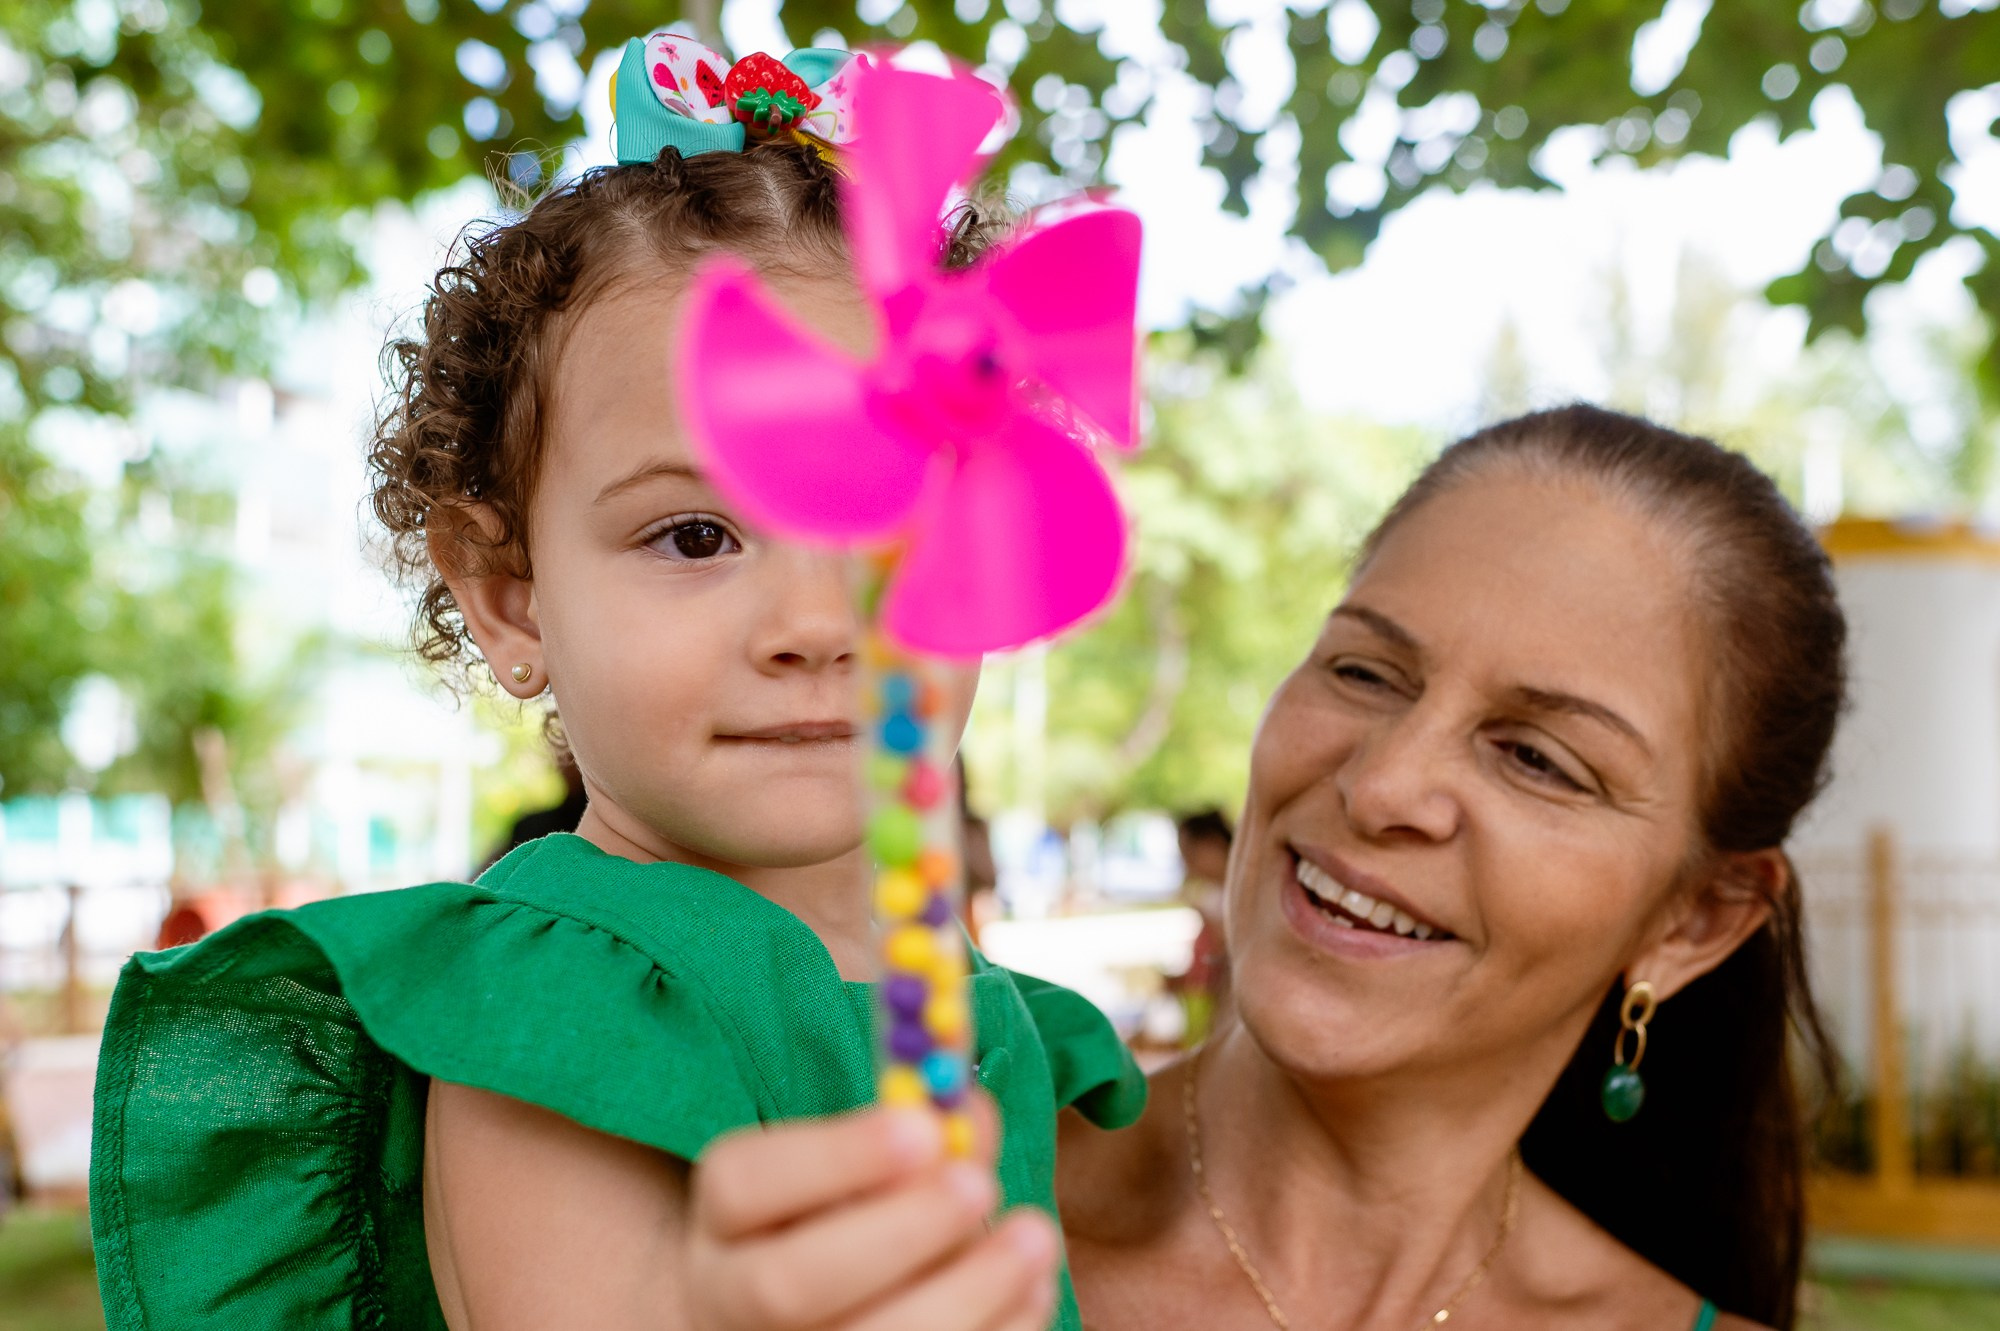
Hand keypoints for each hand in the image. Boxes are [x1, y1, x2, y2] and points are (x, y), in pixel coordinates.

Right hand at [684, 1095, 1059, 1330]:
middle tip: (981, 1185)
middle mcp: (735, 1300)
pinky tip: (1032, 1290)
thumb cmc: (866, 1216)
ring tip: (1034, 1236)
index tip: (925, 1127)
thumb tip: (965, 1093)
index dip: (834, 1156)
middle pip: (788, 1283)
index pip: (744, 1183)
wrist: (849, 1306)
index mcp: (731, 1219)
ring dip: (965, 1291)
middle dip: (898, 1232)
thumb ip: (920, 1121)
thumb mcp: (873, 1164)